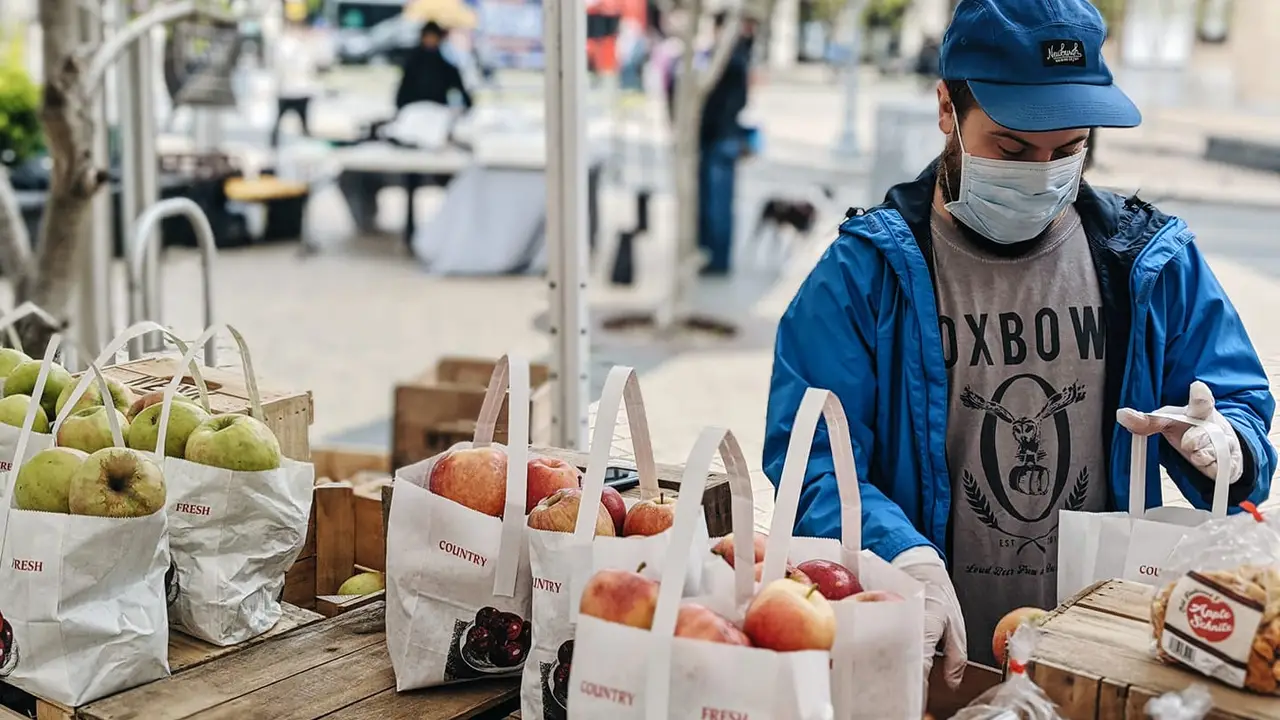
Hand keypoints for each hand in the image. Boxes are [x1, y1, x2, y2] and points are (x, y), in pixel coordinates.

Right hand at [892, 546, 966, 688]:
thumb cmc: (937, 593)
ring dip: (887, 675)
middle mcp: (903, 627)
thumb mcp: (956, 625)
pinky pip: (881, 646)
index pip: (920, 668)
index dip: (918, 690)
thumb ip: (956, 657)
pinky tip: (883, 672)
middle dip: (898, 687)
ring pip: (885, 657)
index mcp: (924, 629)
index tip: (916, 704)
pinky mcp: (881, 624)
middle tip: (900, 701)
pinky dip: (883, 660)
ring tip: (889, 692)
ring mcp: (889, 625)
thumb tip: (952, 683)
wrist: (916, 567)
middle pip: (897, 666)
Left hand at [1116, 381, 1242, 483]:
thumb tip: (1121, 414)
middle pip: (1207, 430)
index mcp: (1199, 411)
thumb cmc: (1189, 429)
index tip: (1197, 387)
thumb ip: (1146, 421)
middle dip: (1197, 437)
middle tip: (1187, 442)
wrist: (1216, 446)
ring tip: (1196, 455)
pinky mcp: (1231, 463)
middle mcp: (1214, 426)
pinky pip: (1223, 468)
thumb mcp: (1167, 422)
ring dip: (1204, 454)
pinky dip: (1213, 469)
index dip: (1199, 395)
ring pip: (1216, 450)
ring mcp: (1225, 443)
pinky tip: (1209, 467)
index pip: (1201, 401)